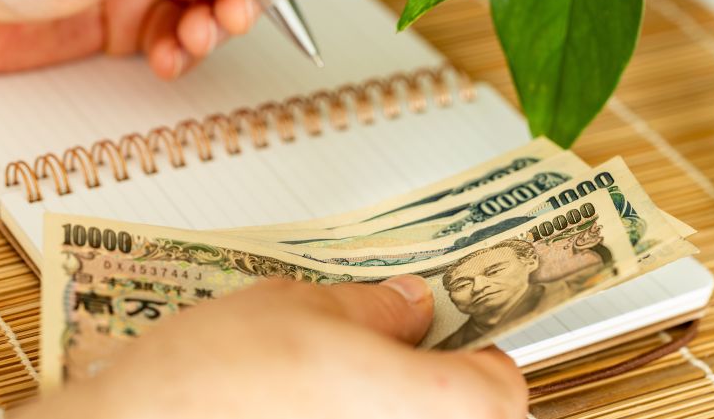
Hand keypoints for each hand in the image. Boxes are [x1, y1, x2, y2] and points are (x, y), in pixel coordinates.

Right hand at [12, 276, 527, 418]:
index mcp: (420, 405)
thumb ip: (374, 308)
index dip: (485, 351)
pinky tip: (312, 402)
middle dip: (437, 377)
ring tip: (346, 372)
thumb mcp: (302, 306)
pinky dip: (357, 416)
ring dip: (393, 400)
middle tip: (399, 343)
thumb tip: (410, 305)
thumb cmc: (210, 377)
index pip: (503, 389)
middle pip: (467, 418)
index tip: (459, 331)